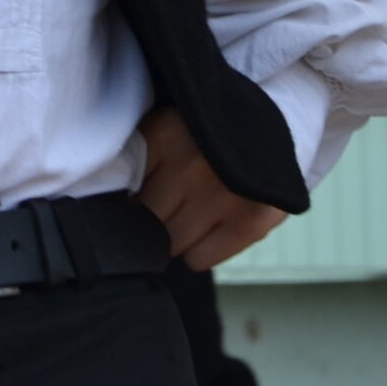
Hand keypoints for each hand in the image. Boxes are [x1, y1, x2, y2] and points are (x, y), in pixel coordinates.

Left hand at [136, 107, 286, 270]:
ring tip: (193, 211)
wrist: (277, 126)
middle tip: (172, 201)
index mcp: (165, 133)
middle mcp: (191, 166)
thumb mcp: (169, 125)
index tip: (145, 189)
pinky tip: (211, 227)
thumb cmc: (208, 136)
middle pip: (146, 220)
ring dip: (177, 234)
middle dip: (155, 216)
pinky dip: (200, 251)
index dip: (133, 195)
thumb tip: (109, 202)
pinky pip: (198, 260)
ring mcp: (222, 195)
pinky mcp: (250, 222)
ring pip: (170, 244)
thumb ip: (139, 155)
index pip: (124, 189)